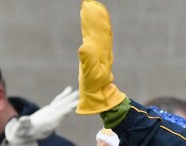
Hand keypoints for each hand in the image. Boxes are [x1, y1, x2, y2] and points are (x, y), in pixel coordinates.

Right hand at [3, 86, 78, 145]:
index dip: (67, 110)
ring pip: (62, 104)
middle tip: (81, 95)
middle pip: (64, 108)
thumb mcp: (21, 130)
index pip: (59, 115)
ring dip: (70, 98)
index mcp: (48, 123)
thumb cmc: (22, 133)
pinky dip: (63, 96)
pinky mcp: (49, 110)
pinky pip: (58, 102)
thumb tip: (23, 120)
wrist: (24, 134)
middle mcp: (52, 118)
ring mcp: (52, 113)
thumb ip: (22, 125)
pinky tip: (69, 89)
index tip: (75, 105)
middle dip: (72, 102)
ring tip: (78, 91)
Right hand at [77, 0, 126, 114]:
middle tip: (89, 4)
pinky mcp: (94, 57)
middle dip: (94, 17)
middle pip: (98, 30)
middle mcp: (101, 50)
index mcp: (100, 52)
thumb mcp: (91, 74)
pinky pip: (94, 40)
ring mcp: (98, 53)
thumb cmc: (95, 87)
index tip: (89, 7)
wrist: (100, 96)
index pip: (97, 32)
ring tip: (89, 9)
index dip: (93, 20)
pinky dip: (91, 31)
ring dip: (93, 22)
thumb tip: (85, 46)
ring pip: (97, 34)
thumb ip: (88, 60)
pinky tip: (89, 27)